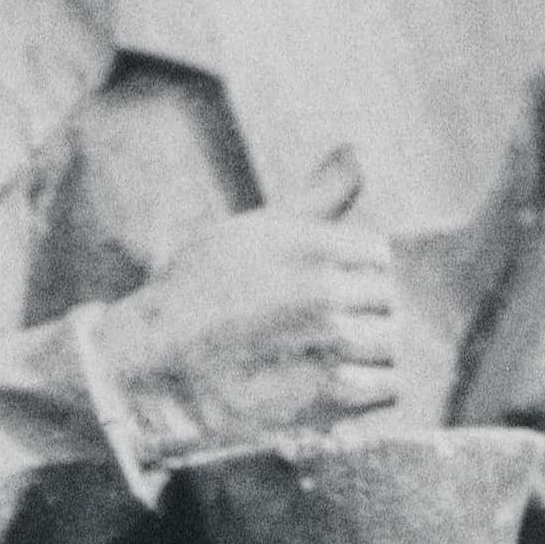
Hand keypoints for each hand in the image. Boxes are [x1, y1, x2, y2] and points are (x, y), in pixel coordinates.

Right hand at [84, 199, 409, 467]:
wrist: (153, 365)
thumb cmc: (200, 292)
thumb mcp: (256, 231)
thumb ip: (318, 196)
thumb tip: (357, 149)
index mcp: (310, 243)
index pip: (378, 255)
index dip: (354, 276)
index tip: (324, 293)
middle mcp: (324, 289)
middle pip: (388, 300)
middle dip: (364, 315)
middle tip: (319, 332)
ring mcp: (329, 344)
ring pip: (391, 345)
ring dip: (370, 355)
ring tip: (327, 361)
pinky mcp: (329, 394)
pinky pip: (386, 390)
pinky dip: (371, 392)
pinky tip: (335, 387)